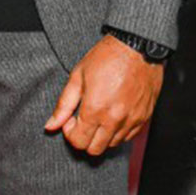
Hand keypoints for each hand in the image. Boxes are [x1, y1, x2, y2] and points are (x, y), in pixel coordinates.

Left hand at [43, 34, 163, 155]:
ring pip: (112, 144)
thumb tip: (50, 126)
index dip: (70, 132)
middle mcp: (115, 119)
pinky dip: (120, 131)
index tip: (72, 118)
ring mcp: (132, 119)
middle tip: (85, 119)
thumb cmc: (108, 56)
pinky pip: (129, 136)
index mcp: (95, 110)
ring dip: (103, 135)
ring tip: (101, 114)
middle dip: (85, 137)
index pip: (78, 142)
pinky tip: (115, 114)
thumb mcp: (78, 76)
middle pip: (95, 149)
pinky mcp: (145, 116)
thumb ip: (63, 105)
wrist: (139, 45)